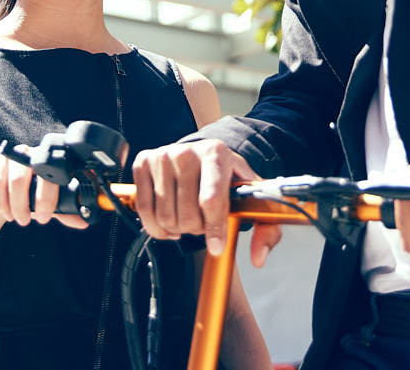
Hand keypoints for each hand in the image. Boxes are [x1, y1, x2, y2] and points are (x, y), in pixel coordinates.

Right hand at [0, 147, 87, 229]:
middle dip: (26, 204)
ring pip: (13, 178)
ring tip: (15, 218)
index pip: (52, 173)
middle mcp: (31, 153)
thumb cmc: (31, 194)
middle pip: (29, 175)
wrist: (5, 190)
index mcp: (49, 161)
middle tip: (25, 221)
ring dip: (13, 204)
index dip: (47, 198)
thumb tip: (83, 222)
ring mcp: (12, 155)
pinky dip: (0, 199)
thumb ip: (64, 211)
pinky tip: (3, 211)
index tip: (45, 217)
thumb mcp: (48, 202)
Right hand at [132, 139, 270, 257]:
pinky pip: (144, 211)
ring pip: (165, 216)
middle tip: (203, 223)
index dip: (214, 228)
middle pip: (187, 214)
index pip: (211, 200)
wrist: (201, 156)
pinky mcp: (143, 163)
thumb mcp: (251, 196)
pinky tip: (169, 222)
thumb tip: (258, 258)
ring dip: (178, 228)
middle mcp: (187, 151)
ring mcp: (162, 156)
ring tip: (188, 218)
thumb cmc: (226, 179)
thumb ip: (265, 228)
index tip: (217, 245)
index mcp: (217, 153)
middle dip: (198, 229)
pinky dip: (157, 226)